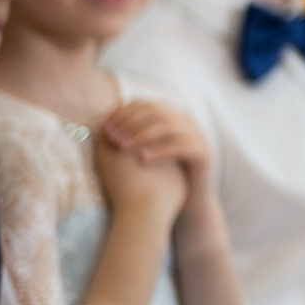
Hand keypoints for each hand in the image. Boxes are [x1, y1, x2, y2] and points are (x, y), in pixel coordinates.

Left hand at [102, 101, 218, 235]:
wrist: (186, 200)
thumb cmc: (159, 176)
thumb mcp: (142, 152)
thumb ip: (129, 136)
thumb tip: (100, 127)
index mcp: (171, 116)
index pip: (146, 104)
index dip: (123, 113)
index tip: (104, 127)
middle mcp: (187, 122)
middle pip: (157, 111)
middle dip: (131, 123)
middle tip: (111, 137)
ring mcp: (198, 136)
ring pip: (169, 126)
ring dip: (143, 135)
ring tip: (123, 149)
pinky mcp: (204, 153)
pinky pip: (182, 146)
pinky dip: (162, 151)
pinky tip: (143, 161)